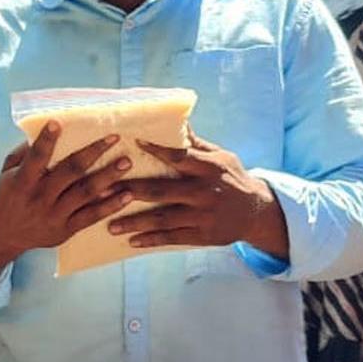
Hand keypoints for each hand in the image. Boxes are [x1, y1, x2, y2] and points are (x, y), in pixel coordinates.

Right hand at [0, 124, 131, 269]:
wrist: (6, 234)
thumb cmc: (11, 195)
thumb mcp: (8, 172)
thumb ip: (24, 153)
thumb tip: (44, 130)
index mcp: (23, 182)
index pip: (36, 158)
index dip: (45, 140)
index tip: (57, 123)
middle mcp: (40, 197)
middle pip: (70, 172)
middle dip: (93, 152)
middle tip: (114, 137)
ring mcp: (54, 214)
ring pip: (85, 193)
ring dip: (108, 176)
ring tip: (126, 163)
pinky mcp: (66, 229)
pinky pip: (91, 217)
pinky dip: (110, 206)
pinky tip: (127, 195)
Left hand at [106, 134, 288, 257]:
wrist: (258, 212)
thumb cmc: (233, 179)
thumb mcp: (223, 157)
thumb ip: (197, 145)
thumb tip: (178, 121)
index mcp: (209, 168)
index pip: (179, 156)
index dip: (156, 149)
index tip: (133, 142)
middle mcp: (205, 192)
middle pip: (163, 190)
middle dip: (132, 190)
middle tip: (104, 190)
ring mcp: (203, 215)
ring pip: (163, 219)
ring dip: (135, 222)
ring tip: (110, 225)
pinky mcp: (203, 235)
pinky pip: (173, 238)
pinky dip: (152, 240)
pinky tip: (132, 240)